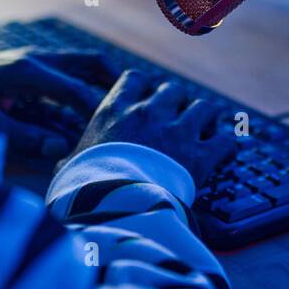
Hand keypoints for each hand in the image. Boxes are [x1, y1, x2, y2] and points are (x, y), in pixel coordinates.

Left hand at [0, 50, 119, 160]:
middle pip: (90, 63)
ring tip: (123, 107)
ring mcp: (32, 62)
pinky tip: (91, 109)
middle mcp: (35, 60)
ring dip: (103, 84)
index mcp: (28, 70)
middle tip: (138, 103)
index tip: (118, 130)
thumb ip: (24, 139)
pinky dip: (85, 87)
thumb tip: (60, 151)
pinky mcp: (28, 69)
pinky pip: (67, 74)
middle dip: (115, 82)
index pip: (78, 90)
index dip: (99, 112)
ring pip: (82, 66)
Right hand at [63, 70, 236, 186]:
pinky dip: (228, 145)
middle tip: (179, 119)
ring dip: (206, 118)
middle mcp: (148, 113)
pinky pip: (225, 140)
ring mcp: (177, 132)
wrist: (112, 209)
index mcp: (115, 112)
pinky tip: (226, 151)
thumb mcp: (67, 169)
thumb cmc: (83, 191)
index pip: (135, 79)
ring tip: (206, 130)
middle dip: (178, 103)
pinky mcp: (200, 156)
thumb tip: (60, 164)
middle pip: (173, 89)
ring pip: (204, 107)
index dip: (145, 88)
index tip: (148, 98)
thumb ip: (69, 160)